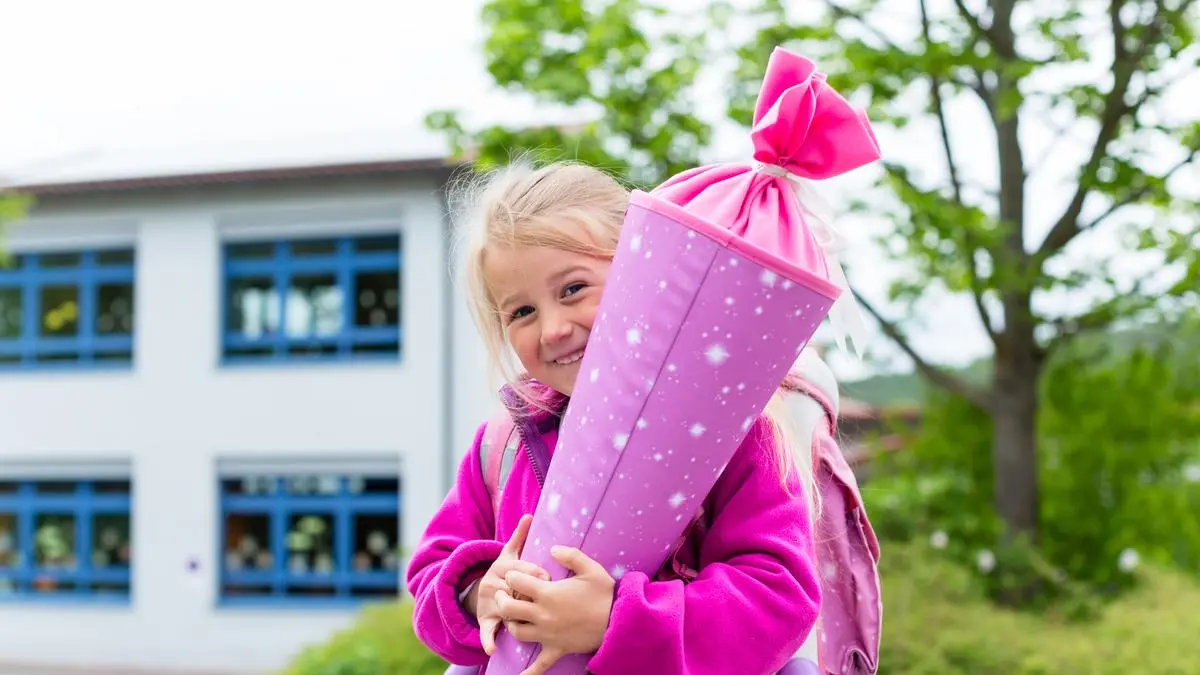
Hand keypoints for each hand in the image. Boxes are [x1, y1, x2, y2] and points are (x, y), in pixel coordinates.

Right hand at [468, 514, 550, 654]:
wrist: (481, 591)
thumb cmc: (504, 572)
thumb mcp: (510, 552)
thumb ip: (520, 535)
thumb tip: (530, 515)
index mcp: (502, 567)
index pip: (523, 569)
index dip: (537, 573)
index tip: (548, 577)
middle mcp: (492, 583)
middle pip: (515, 589)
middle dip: (530, 595)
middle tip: (543, 599)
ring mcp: (488, 602)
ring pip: (505, 608)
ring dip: (517, 614)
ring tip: (531, 617)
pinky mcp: (484, 619)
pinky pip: (486, 630)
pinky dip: (488, 640)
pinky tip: (492, 649)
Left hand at [495, 545, 615, 674]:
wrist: (618, 622)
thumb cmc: (604, 594)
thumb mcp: (590, 568)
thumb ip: (570, 555)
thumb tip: (552, 548)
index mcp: (548, 593)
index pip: (516, 581)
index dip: (512, 574)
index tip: (516, 574)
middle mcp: (542, 615)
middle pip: (508, 608)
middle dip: (502, 598)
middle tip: (505, 593)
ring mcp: (548, 634)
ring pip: (516, 632)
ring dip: (511, 623)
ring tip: (514, 617)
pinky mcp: (556, 649)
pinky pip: (539, 665)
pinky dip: (528, 673)